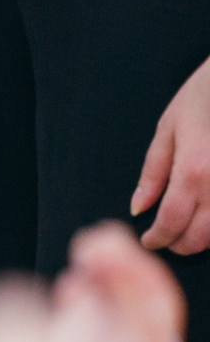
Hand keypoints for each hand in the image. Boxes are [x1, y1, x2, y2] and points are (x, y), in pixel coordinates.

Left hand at [133, 55, 209, 253]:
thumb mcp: (169, 129)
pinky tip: (208, 216)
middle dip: (181, 244)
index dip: (158, 238)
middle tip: (167, 240)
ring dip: (204, 238)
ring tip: (187, 231)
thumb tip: (139, 208)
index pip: (172, 222)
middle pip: (202, 235)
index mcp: (193, 170)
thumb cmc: (204, 96)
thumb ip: (153, 173)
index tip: (149, 241)